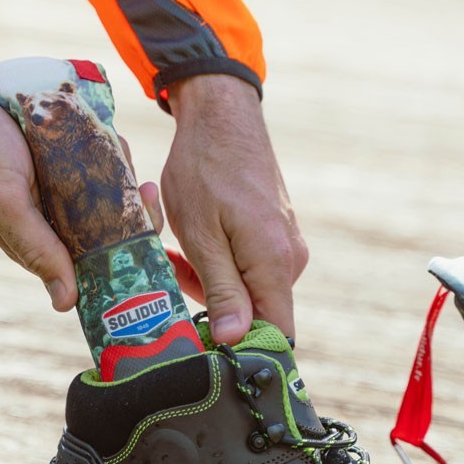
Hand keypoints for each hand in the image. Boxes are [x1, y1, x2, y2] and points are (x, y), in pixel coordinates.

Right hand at [0, 59, 161, 310]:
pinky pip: (95, 164)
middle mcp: (51, 220)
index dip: (122, 252)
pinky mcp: (60, 160)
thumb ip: (36, 248)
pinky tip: (112, 137)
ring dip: (121, 175)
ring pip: (105, 194)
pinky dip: (107, 152)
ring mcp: (56, 189)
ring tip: (122, 150)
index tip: (147, 232)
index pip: (88, 262)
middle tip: (145, 189)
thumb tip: (67, 304)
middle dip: (132, 210)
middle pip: (105, 228)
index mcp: (37, 241)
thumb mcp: (6, 203)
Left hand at [162, 75, 307, 343]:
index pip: (276, 333)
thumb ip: (222, 291)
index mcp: (275, 264)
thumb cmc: (205, 171)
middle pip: (255, 313)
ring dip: (208, 282)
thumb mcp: (202, 236)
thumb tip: (236, 340)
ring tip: (175, 251)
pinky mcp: (275, 235)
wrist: (222, 115)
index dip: (243, 348)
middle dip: (212, 307)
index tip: (205, 344)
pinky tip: (191, 242)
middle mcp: (290, 260)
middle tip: (173, 278)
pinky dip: (216, 263)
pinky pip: (247, 267)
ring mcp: (285, 246)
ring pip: (246, 289)